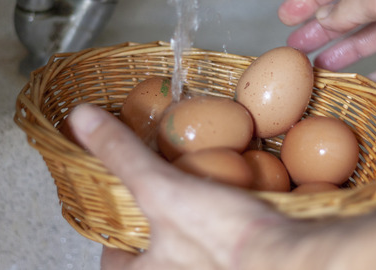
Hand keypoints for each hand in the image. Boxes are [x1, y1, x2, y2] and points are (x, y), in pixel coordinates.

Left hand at [67, 104, 290, 269]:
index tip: (122, 215)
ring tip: (206, 200)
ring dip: (198, 231)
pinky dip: (234, 232)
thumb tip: (82, 120)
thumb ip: (122, 155)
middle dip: (163, 231)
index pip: (113, 262)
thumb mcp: (161, 189)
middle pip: (158, 259)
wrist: (294, 262)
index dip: (115, 236)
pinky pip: (231, 254)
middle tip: (169, 202)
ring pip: (194, 257)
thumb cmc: (224, 240)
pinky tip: (246, 209)